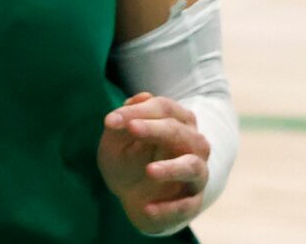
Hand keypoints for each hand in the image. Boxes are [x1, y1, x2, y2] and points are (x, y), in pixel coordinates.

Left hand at [98, 91, 210, 233]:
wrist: (131, 197)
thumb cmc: (128, 160)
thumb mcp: (116, 141)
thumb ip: (124, 122)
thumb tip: (140, 97)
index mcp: (175, 123)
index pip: (165, 108)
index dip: (139, 111)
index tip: (110, 121)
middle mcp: (192, 146)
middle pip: (182, 132)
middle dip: (156, 129)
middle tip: (131, 129)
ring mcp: (195, 176)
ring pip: (194, 167)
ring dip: (172, 168)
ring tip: (150, 171)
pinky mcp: (191, 203)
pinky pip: (186, 205)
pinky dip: (168, 208)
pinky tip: (147, 208)